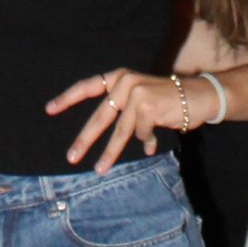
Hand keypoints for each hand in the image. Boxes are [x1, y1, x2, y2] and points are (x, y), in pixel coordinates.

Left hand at [46, 68, 213, 170]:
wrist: (198, 95)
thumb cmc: (166, 100)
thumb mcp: (139, 99)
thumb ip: (121, 111)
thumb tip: (99, 135)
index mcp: (118, 77)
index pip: (87, 86)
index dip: (67, 99)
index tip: (49, 110)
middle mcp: (125, 81)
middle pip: (99, 115)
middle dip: (85, 139)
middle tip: (71, 157)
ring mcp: (136, 92)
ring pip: (119, 131)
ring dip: (109, 153)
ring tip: (100, 169)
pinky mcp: (148, 105)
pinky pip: (141, 133)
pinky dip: (146, 142)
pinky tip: (152, 144)